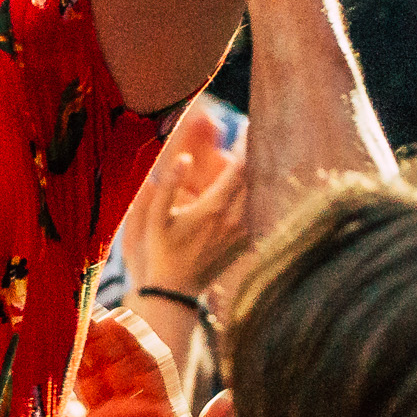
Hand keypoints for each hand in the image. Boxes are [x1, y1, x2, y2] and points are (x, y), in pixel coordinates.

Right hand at [60, 308, 230, 416]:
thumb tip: (230, 398)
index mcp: (161, 412)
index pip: (145, 362)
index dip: (131, 338)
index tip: (114, 316)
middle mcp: (130, 413)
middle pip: (111, 363)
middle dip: (96, 337)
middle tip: (74, 313)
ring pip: (85, 380)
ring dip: (71, 355)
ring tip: (50, 330)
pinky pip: (60, 411)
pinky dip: (49, 391)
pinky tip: (34, 372)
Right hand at [122, 107, 249, 295]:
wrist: (175, 290)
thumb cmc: (162, 249)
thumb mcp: (156, 216)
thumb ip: (169, 184)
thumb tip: (184, 157)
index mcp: (213, 207)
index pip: (239, 168)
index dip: (245, 145)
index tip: (247, 127)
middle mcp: (234, 219)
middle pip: (255, 178)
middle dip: (256, 154)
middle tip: (256, 134)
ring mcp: (243, 233)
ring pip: (260, 195)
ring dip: (260, 174)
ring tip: (260, 154)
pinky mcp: (245, 244)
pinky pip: (259, 213)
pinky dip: (260, 196)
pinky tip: (259, 185)